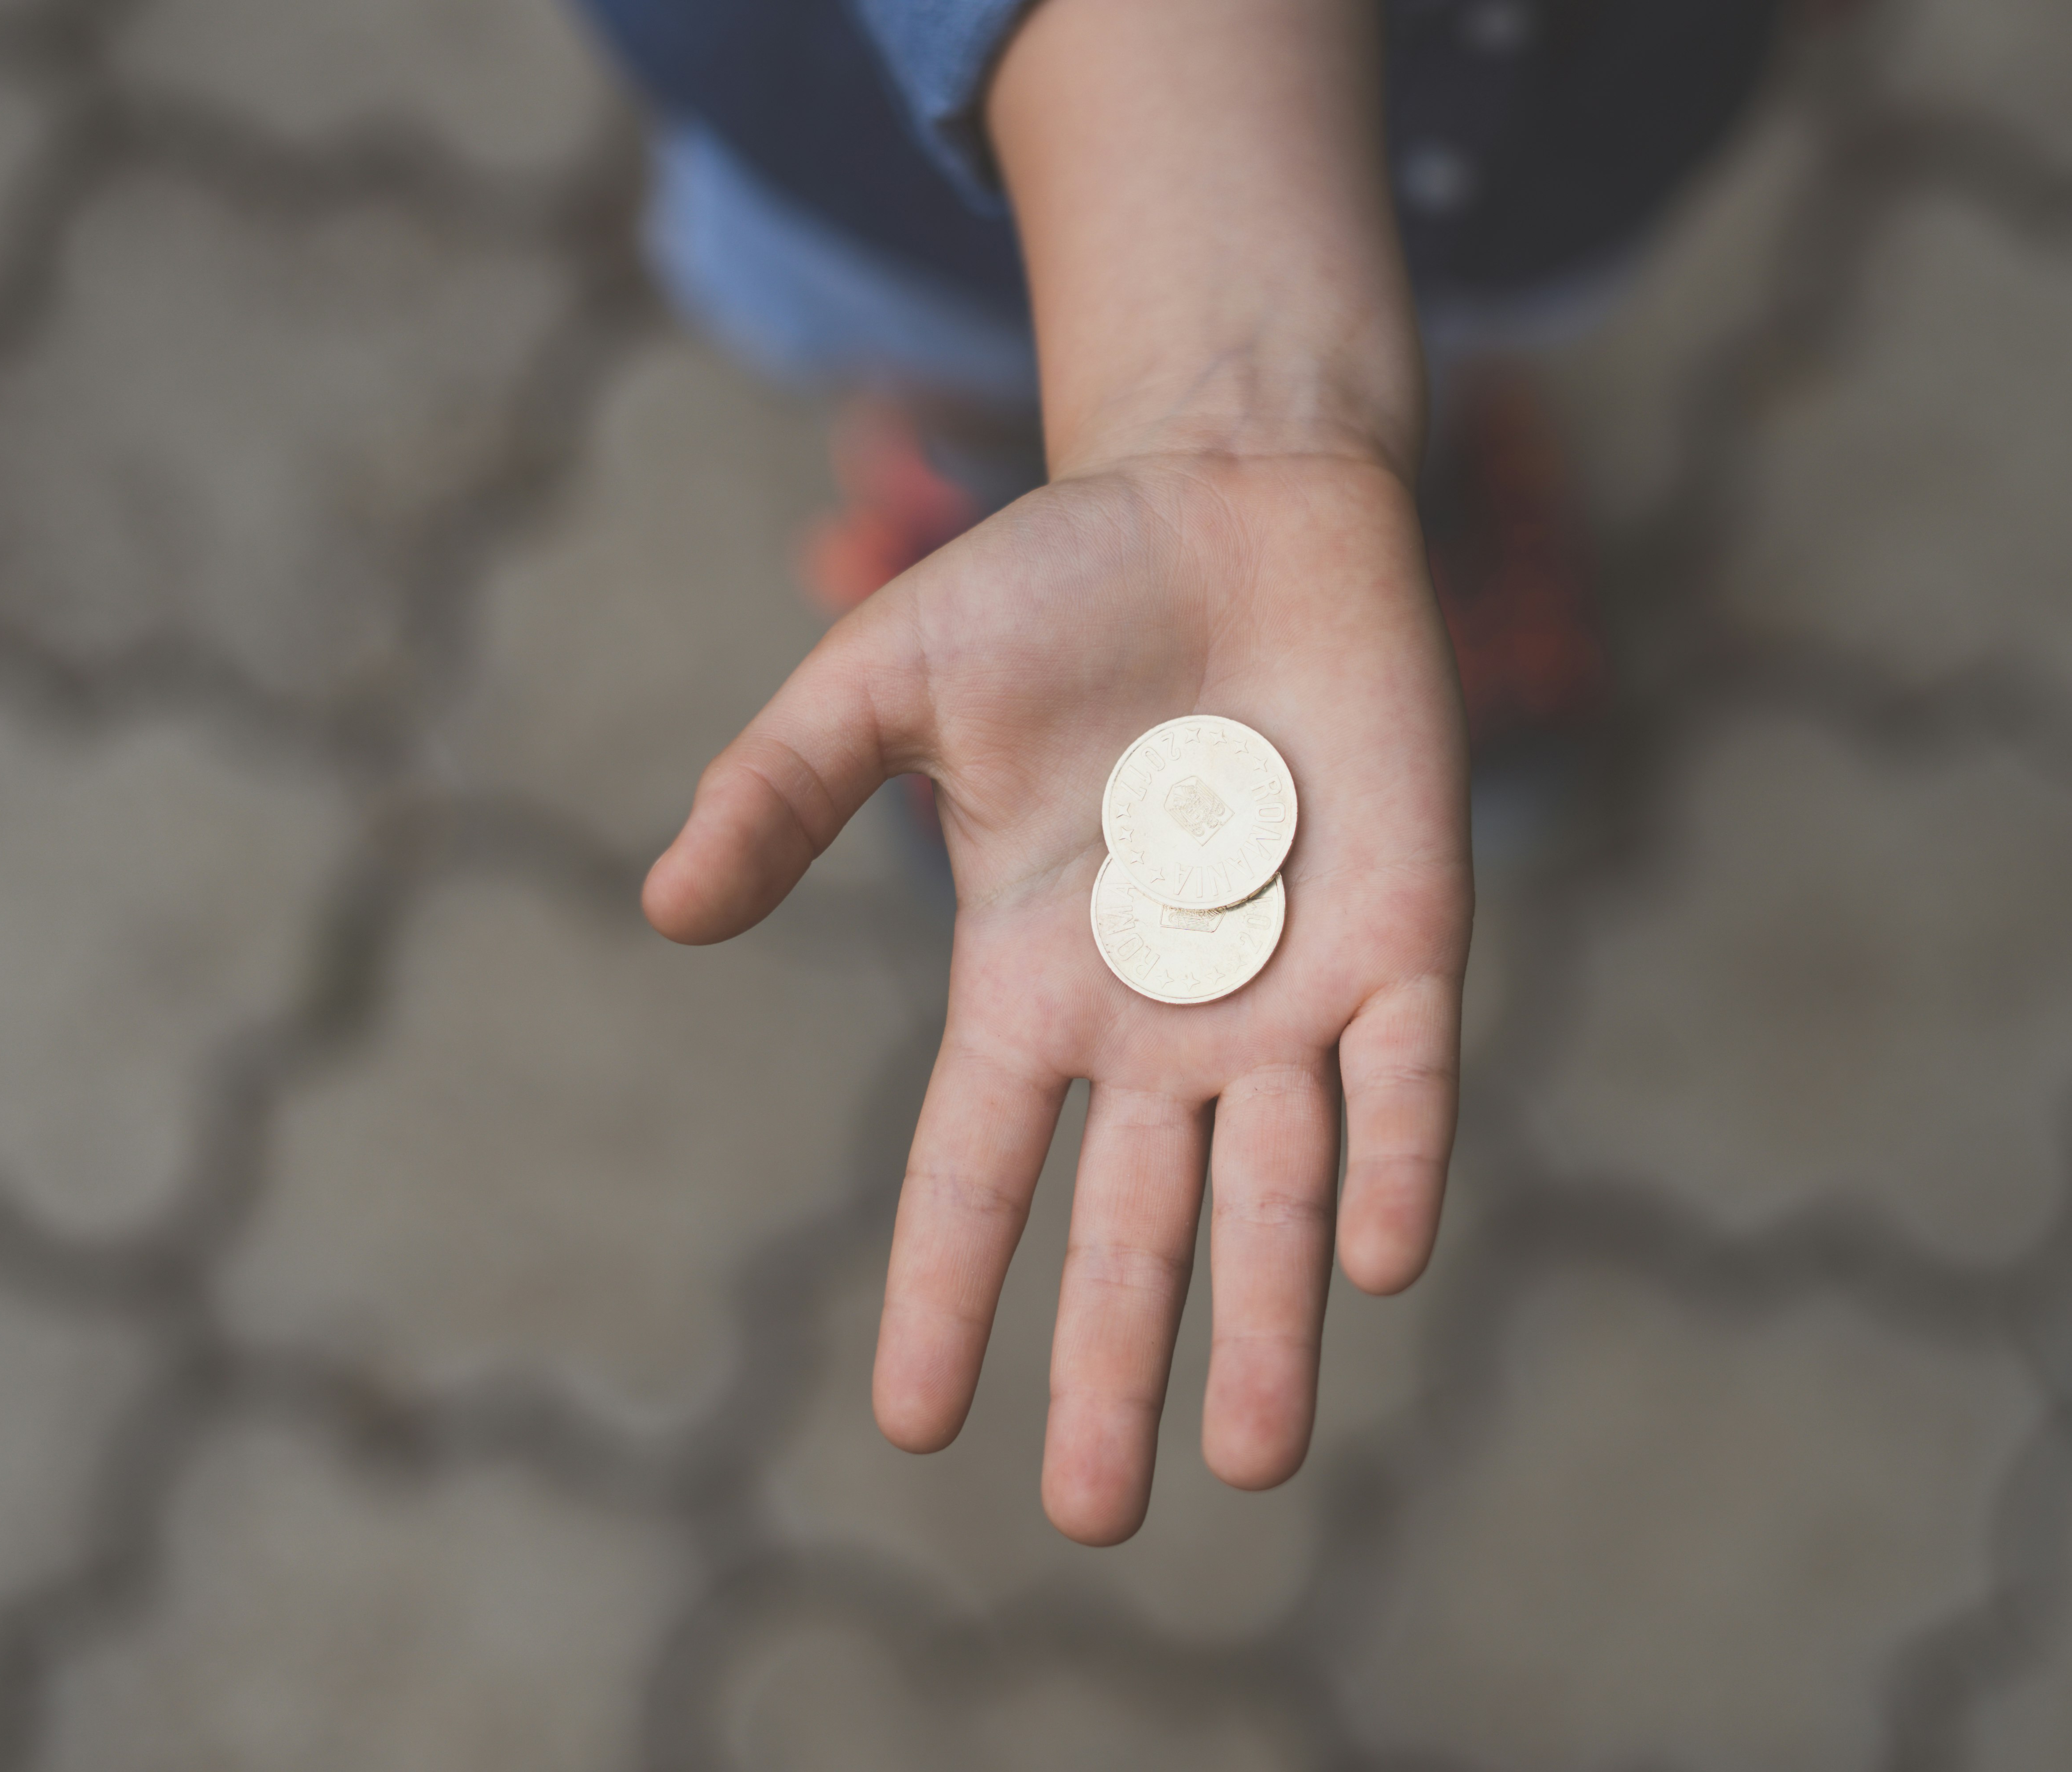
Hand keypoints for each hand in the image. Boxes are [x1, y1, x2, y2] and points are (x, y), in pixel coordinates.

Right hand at [642, 444, 1468, 1541]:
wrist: (1240, 504)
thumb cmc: (1061, 584)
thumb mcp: (892, 679)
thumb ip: (786, 790)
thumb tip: (667, 910)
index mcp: (1033, 982)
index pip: (978, 1171)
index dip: (943, 1290)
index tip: (910, 1423)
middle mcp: (1159, 1020)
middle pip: (1132, 1227)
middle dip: (1113, 1368)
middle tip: (1095, 1516)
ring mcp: (1287, 987)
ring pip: (1278, 1193)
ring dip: (1271, 1321)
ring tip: (1252, 1461)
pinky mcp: (1404, 934)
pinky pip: (1402, 1080)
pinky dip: (1396, 1163)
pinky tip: (1380, 1262)